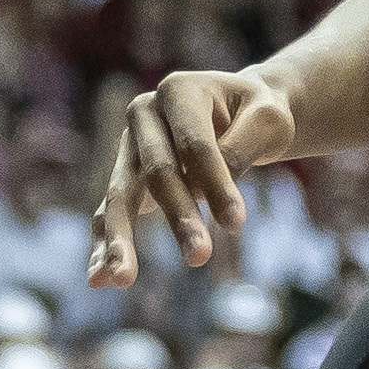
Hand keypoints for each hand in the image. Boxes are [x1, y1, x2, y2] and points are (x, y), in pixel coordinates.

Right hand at [87, 66, 293, 287]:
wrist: (241, 110)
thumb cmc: (258, 113)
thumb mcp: (269, 118)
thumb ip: (242, 145)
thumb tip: (201, 190)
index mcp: (179, 89)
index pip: (195, 142)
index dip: (215, 182)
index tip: (236, 223)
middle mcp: (144, 114)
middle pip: (158, 171)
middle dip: (179, 215)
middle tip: (199, 257)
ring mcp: (128, 146)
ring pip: (122, 195)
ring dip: (123, 239)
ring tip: (123, 279)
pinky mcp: (124, 177)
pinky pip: (108, 212)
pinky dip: (102, 246)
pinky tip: (98, 279)